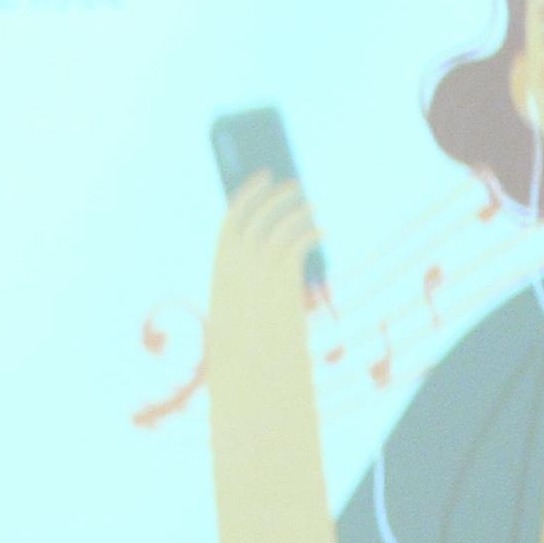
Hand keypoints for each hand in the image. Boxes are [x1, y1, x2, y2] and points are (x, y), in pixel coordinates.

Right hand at [210, 168, 323, 349]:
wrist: (253, 362)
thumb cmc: (246, 342)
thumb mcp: (240, 310)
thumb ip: (246, 285)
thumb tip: (262, 268)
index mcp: (220, 269)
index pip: (230, 221)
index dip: (246, 197)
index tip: (262, 179)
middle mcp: (235, 264)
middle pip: (254, 216)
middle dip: (271, 195)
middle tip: (292, 183)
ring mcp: (257, 270)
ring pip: (277, 225)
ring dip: (296, 211)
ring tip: (312, 205)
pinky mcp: (281, 276)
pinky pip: (297, 242)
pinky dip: (310, 232)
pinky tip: (323, 231)